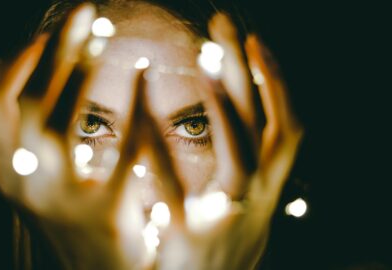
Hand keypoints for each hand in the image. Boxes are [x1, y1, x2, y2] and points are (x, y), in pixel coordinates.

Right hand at [0, 4, 162, 268]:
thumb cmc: (73, 222)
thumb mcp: (40, 183)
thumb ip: (32, 142)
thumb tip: (44, 81)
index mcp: (6, 171)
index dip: (15, 63)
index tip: (44, 36)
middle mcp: (21, 181)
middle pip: (24, 99)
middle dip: (53, 49)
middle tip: (84, 12)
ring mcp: (58, 197)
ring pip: (57, 116)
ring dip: (81, 69)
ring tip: (103, 38)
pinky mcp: (102, 209)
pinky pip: (120, 147)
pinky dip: (133, 106)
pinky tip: (144, 78)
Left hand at [156, 13, 303, 269]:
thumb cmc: (225, 244)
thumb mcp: (248, 203)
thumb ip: (246, 164)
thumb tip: (235, 116)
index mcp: (270, 184)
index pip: (285, 123)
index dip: (275, 80)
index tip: (254, 41)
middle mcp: (260, 195)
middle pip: (266, 123)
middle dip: (248, 70)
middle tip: (223, 23)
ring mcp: (229, 216)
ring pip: (242, 153)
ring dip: (229, 105)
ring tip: (207, 60)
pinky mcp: (190, 236)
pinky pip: (174, 188)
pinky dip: (160, 151)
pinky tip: (142, 119)